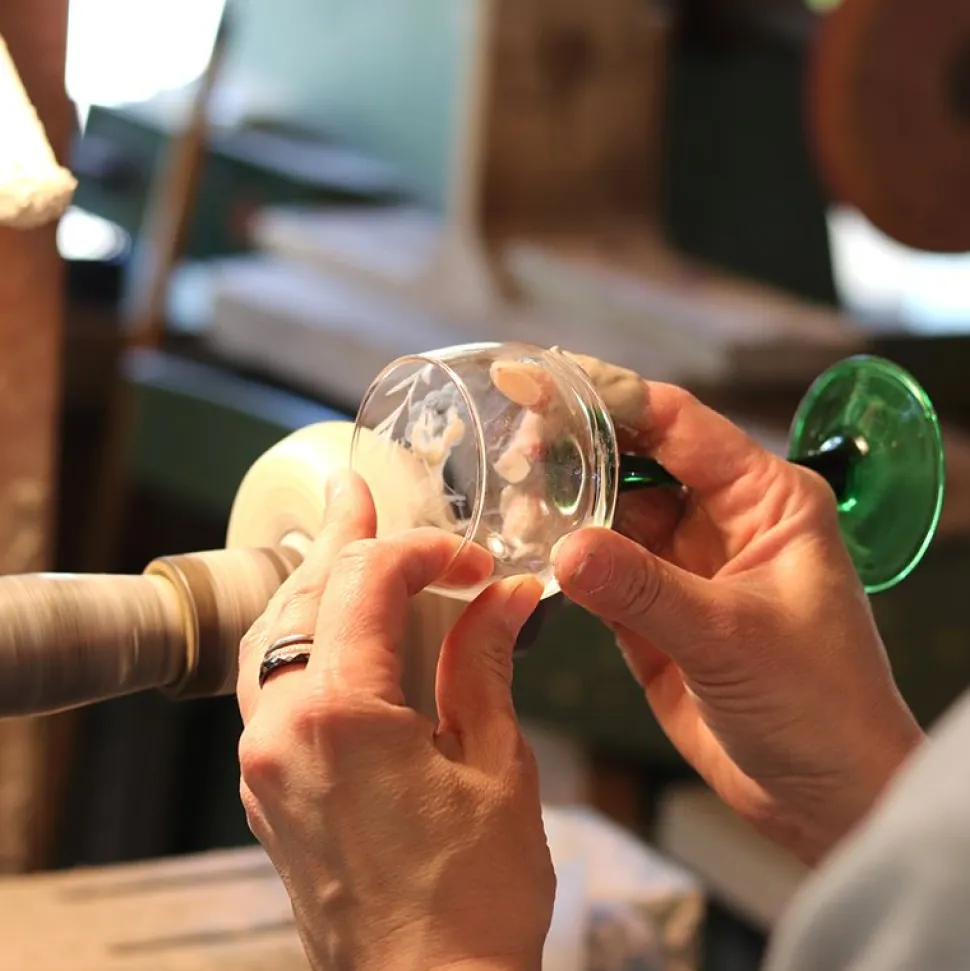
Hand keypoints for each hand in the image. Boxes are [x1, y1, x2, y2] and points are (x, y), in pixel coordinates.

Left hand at [237, 471, 553, 970]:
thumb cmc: (472, 900)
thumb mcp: (497, 766)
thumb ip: (487, 665)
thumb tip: (507, 597)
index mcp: (341, 715)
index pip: (367, 584)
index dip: (425, 553)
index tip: (474, 563)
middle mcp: (282, 730)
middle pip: (302, 597)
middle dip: (341, 538)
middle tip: (358, 491)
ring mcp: (265, 763)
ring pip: (271, 638)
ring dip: (309, 585)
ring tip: (338, 542)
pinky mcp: (271, 789)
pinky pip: (270, 688)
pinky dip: (298, 640)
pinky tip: (326, 627)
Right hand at [552, 356, 924, 864]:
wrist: (822, 795)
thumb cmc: (817, 707)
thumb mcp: (732, 637)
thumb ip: (645, 590)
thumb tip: (565, 547)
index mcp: (764, 499)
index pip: (679, 424)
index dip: (610, 399)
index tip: (543, 385)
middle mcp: (722, 519)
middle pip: (636, 460)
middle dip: (575, 450)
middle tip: (511, 447)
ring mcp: (683, 564)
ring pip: (611, 512)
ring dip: (563, 504)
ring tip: (508, 499)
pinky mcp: (653, 610)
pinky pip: (599, 567)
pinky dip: (563, 556)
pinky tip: (526, 544)